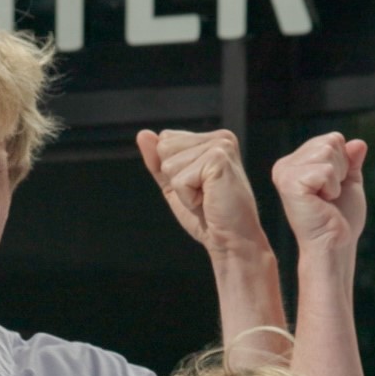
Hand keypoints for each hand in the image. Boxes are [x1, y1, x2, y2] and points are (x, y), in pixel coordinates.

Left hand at [137, 128, 265, 256]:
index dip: (171, 171)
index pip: (165, 140)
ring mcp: (220, 146)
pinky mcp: (218, 160)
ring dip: (182, 190)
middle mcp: (219, 138)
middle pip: (164, 147)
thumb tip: (143, 134)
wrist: (231, 241)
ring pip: (169, 164)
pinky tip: (209, 201)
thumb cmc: (207, 216)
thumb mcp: (174, 186)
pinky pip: (179, 180)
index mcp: (211, 140)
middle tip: (202, 194)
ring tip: (206, 198)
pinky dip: (188, 198)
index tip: (196, 186)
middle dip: (175, 178)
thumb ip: (158, 161)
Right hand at [268, 131, 371, 254]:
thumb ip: (351, 160)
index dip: (344, 162)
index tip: (333, 188)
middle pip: (330, 142)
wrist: (335, 245)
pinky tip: (323, 202)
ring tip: (325, 199)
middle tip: (330, 195)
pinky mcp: (289, 184)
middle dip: (341, 169)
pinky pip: (325, 170)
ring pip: (328, 152)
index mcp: (294, 162)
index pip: (331, 138)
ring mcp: (284, 174)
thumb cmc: (340, 218)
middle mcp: (284, 165)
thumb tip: (358, 142)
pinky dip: (332, 187)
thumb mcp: (349, 182)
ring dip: (336, 179)